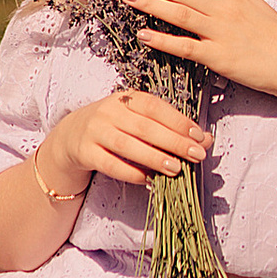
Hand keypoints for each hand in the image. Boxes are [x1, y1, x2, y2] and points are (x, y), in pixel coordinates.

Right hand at [55, 84, 212, 193]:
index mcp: (126, 98)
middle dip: (173, 141)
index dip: (178, 121)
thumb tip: (206, 140)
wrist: (70, 137)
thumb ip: (170, 128)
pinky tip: (147, 179)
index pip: (154, 106)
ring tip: (176, 168)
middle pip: (145, 127)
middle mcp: (108, 111)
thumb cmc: (114, 128)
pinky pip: (110, 164)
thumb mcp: (138, 121)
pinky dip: (130, 172)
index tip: (199, 136)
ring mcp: (94, 131)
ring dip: (154, 157)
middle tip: (196, 155)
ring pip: (127, 145)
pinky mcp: (85, 152)